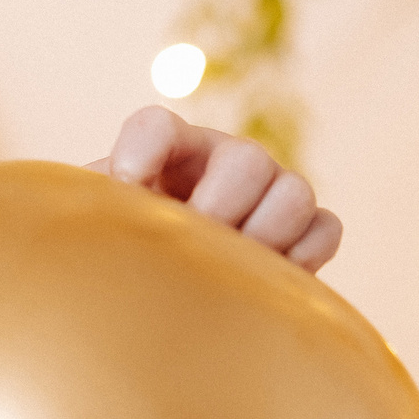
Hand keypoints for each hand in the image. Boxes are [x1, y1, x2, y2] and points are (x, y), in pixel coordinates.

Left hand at [94, 105, 341, 270]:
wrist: (170, 292)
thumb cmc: (130, 256)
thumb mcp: (104, 232)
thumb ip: (96, 219)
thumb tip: (92, 230)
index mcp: (165, 153)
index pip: (155, 126)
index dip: (144, 147)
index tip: (128, 184)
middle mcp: (224, 162)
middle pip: (247, 159)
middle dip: (221, 205)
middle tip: (196, 242)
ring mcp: (272, 191)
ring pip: (295, 192)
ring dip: (263, 235)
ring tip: (230, 268)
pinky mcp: (306, 230)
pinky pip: (325, 229)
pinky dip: (302, 256)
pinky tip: (265, 281)